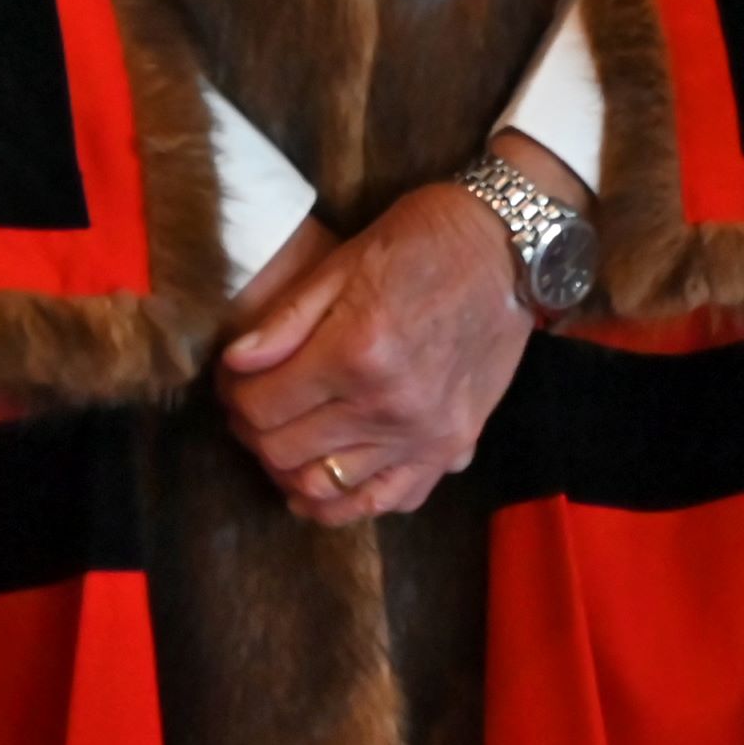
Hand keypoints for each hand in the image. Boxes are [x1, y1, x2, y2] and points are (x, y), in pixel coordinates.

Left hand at [219, 171, 541, 524]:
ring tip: (289, 437)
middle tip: (256, 404)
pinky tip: (330, 478)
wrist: (509, 247)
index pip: (260, 407)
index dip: (234, 396)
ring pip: (325, 488)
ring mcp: (424, 434)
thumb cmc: (424, 242)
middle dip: (254, 431)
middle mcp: (388, 405)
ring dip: (291, 467)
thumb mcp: (344, 262)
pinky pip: (390, 501)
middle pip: (283, 452)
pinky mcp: (452, 445)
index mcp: (355, 352)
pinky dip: (349, 503)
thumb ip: (286, 319)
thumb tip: (235, 365)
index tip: (237, 379)